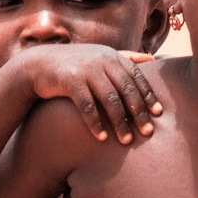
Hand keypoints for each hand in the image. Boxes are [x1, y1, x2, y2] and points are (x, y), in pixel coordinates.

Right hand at [22, 45, 161, 144]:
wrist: (39, 64)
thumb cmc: (76, 64)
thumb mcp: (102, 56)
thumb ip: (126, 57)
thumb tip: (153, 58)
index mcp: (113, 57)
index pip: (136, 77)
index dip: (148, 95)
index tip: (158, 114)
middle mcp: (102, 61)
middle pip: (126, 90)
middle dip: (138, 112)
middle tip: (147, 132)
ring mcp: (86, 70)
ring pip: (109, 99)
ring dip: (120, 122)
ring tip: (126, 140)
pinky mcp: (70, 80)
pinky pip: (87, 105)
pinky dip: (95, 123)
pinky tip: (102, 138)